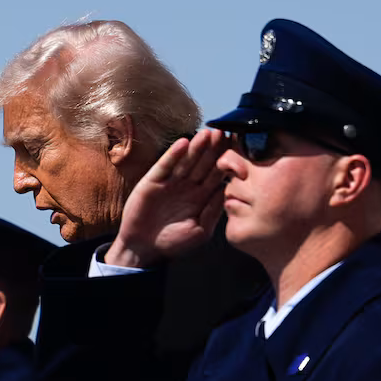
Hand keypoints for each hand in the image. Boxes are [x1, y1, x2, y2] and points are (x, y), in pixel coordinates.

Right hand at [107, 128, 229, 266]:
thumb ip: (212, 212)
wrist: (143, 248)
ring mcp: (170, 182)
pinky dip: (173, 155)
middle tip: (223, 132)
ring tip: (207, 133)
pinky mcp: (152, 182)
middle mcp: (188, 186)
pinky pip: (165, 166)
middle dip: (213, 148)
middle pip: (203, 163)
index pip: (216, 174)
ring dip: (196, 147)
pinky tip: (183, 143)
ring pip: (186, 161)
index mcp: (202, 196)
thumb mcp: (200, 231)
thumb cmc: (173, 242)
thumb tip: (226, 191)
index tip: (237, 147)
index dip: (226, 160)